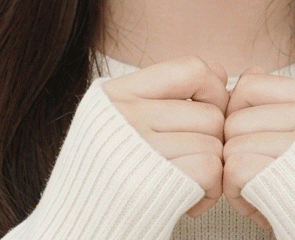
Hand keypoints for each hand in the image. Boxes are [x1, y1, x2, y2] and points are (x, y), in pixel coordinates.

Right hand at [102, 56, 229, 218]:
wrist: (76, 228)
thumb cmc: (107, 176)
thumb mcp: (125, 121)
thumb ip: (169, 92)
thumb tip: (219, 71)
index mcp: (115, 94)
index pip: (190, 69)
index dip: (212, 90)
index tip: (205, 115)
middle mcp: (124, 115)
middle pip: (209, 113)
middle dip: (212, 141)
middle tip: (191, 162)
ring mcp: (138, 147)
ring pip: (214, 143)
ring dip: (211, 170)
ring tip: (186, 183)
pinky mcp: (152, 184)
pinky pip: (210, 171)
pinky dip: (209, 191)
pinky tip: (188, 201)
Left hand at [222, 67, 294, 229]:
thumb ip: (283, 103)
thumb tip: (248, 72)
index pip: (250, 85)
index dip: (239, 115)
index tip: (254, 143)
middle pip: (235, 118)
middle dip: (237, 152)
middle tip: (262, 179)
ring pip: (231, 146)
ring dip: (237, 178)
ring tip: (267, 194)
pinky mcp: (291, 181)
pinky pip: (234, 171)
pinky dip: (239, 196)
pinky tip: (264, 209)